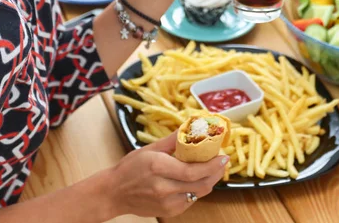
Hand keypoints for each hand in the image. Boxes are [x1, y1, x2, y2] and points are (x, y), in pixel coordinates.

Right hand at [104, 133, 227, 217]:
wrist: (114, 193)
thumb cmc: (129, 168)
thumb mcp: (150, 148)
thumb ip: (172, 140)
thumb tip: (190, 126)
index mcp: (159, 167)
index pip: (193, 170)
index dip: (212, 165)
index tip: (223, 156)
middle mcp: (163, 187)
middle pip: (200, 184)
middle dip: (216, 173)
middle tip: (222, 161)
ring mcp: (166, 203)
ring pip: (198, 193)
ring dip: (209, 181)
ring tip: (213, 168)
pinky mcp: (168, 212)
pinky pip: (190, 200)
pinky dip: (197, 189)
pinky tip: (197, 179)